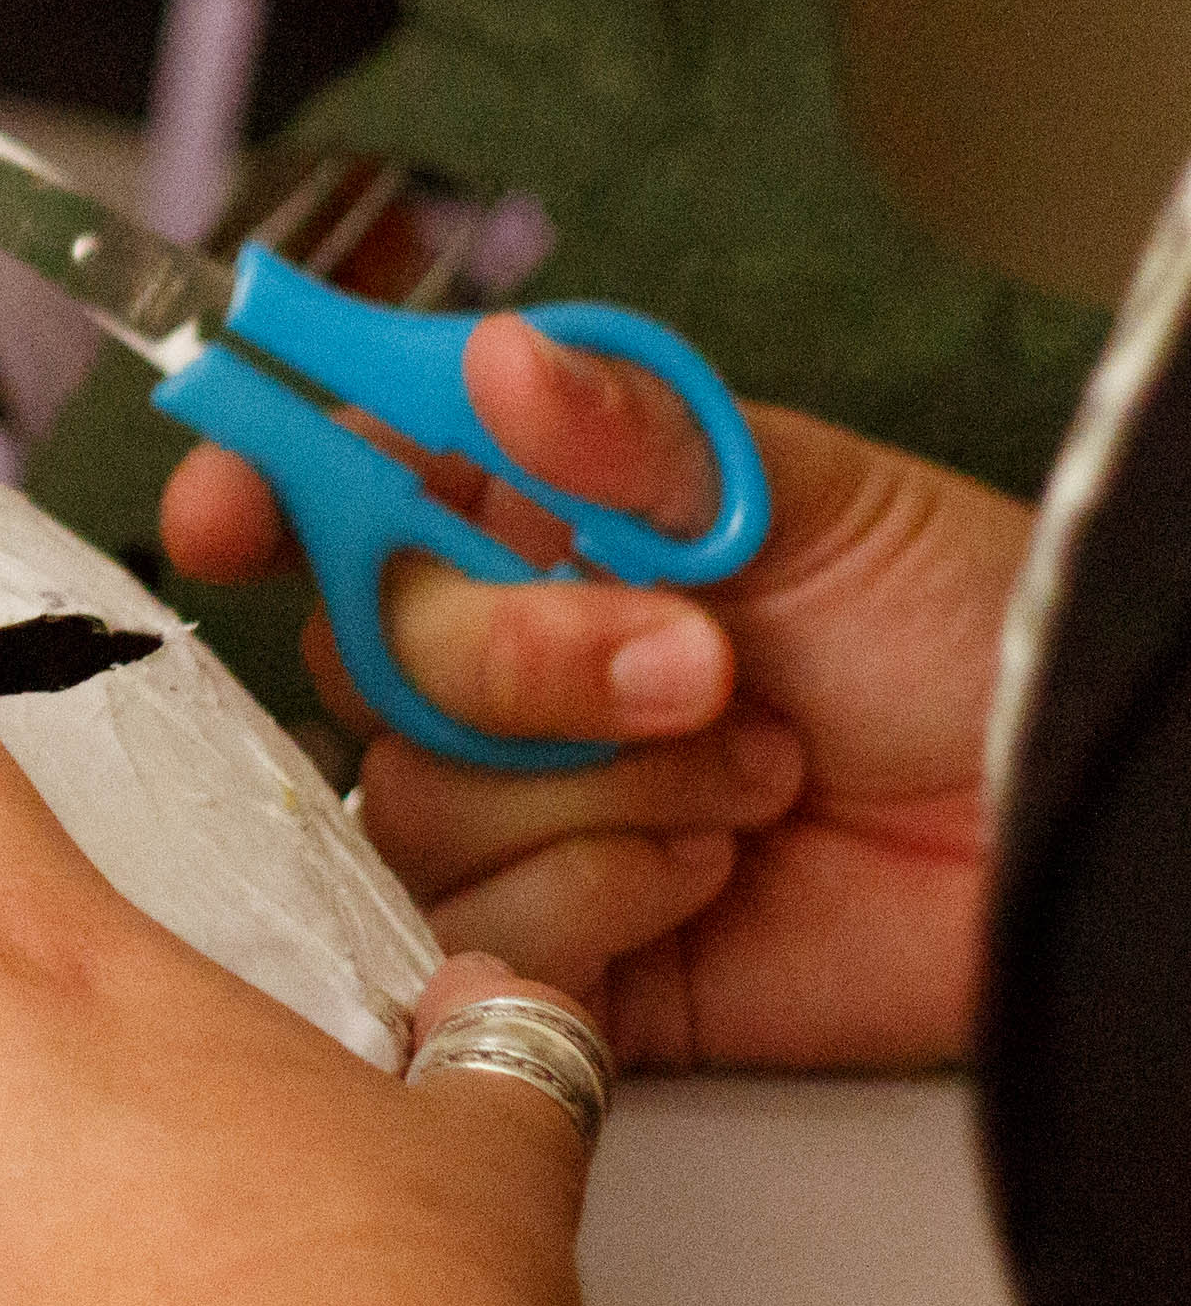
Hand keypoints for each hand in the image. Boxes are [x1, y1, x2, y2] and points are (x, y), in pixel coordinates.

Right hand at [162, 320, 1018, 1067]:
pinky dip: (602, 901)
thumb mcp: (811, 497)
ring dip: (597, 788)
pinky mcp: (560, 949)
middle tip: (693, 656)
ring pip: (409, 798)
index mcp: (530, 529)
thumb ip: (632, 436)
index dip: (257, 493)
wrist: (1070, 820)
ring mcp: (524, 812)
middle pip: (358, 658)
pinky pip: (475, 931)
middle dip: (518, 658)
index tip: (234, 516)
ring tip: (750, 775)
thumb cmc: (971, 640)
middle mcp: (504, 668)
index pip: (330, 493)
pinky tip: (713, 874)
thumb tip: (497, 357)